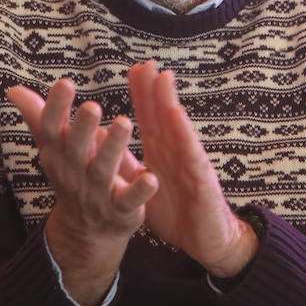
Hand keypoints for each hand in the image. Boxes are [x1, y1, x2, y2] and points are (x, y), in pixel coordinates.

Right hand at [8, 78, 156, 305]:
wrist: (84, 230)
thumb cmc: (71, 175)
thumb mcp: (53, 148)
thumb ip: (38, 117)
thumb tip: (13, 89)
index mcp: (58, 153)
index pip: (51, 129)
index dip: (56, 107)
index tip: (65, 83)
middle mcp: (74, 172)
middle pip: (76, 149)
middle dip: (83, 129)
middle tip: (92, 106)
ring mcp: (97, 193)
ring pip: (103, 170)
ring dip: (113, 148)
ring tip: (123, 123)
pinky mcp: (120, 210)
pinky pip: (129, 201)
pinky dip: (139, 191)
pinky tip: (149, 176)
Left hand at [127, 61, 257, 278]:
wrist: (205, 242)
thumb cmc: (177, 213)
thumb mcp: (142, 188)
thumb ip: (126, 165)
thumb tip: (101, 142)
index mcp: (163, 154)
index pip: (150, 119)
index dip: (143, 95)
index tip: (134, 70)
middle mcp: (177, 152)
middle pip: (163, 116)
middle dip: (155, 89)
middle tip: (145, 63)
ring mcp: (190, 163)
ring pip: (178, 128)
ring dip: (169, 101)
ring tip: (162, 78)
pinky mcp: (201, 179)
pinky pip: (190, 152)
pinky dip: (183, 132)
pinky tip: (176, 114)